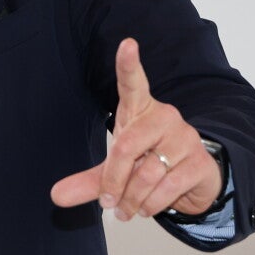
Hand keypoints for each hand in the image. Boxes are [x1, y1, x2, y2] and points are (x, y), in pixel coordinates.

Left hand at [51, 38, 221, 221]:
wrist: (193, 181)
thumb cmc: (149, 162)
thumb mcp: (117, 169)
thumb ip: (90, 181)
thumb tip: (55, 197)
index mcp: (141, 111)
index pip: (134, 83)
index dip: (129, 65)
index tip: (127, 44)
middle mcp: (165, 117)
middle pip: (126, 146)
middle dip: (113, 181)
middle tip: (108, 202)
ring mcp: (184, 138)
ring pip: (147, 173)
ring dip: (132, 199)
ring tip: (127, 210)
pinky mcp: (199, 162)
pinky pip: (168, 187)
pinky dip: (151, 205)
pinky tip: (147, 208)